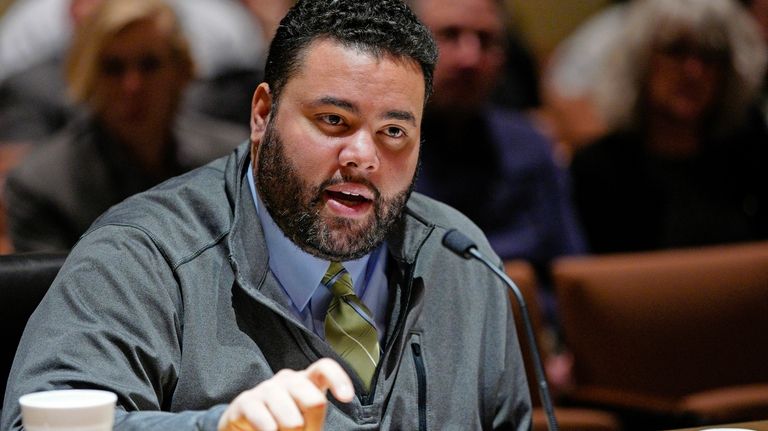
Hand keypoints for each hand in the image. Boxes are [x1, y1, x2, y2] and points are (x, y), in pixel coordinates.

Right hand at [218, 358, 353, 430]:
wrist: (245, 425)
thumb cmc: (283, 423)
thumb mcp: (305, 421)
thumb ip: (314, 421)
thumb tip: (315, 424)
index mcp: (307, 381)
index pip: (325, 368)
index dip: (338, 379)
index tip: (347, 398)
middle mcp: (288, 380)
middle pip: (314, 401)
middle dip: (311, 427)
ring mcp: (266, 388)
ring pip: (292, 420)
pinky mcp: (246, 401)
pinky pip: (265, 421)